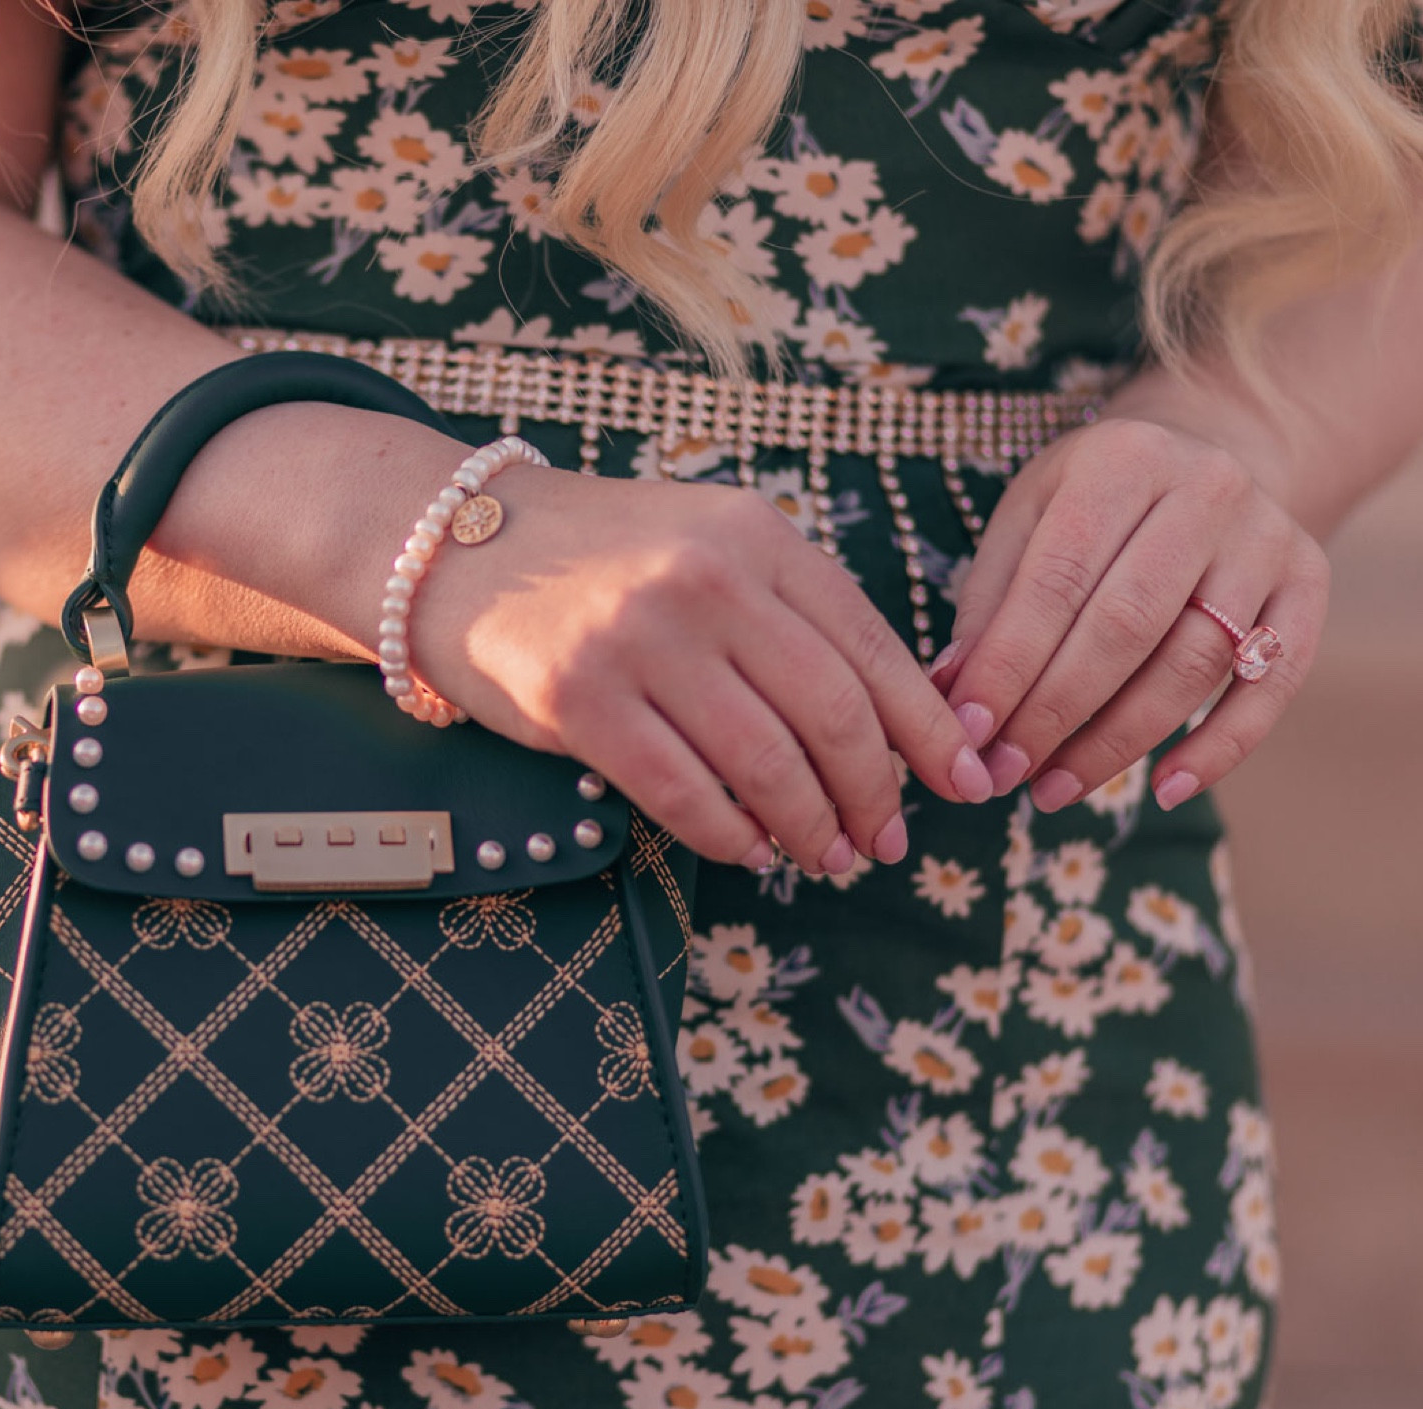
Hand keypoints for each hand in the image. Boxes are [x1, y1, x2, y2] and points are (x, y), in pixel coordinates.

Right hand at [409, 464, 994, 872]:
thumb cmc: (602, 559)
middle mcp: (708, 581)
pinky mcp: (580, 699)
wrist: (458, 544)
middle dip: (876, 795)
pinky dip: (732, 836)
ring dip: (810, 828)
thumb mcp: (712, 547)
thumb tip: (896, 720)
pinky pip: (685, 794)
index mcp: (757, 538)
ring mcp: (641, 640)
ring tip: (825, 856)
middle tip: (886, 841)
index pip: (872, 647)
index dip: (929, 730)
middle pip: (833, 715)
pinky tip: (750, 848)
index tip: (964, 782)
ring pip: (766, 764)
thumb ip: (793, 613)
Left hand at [937, 415, 1329, 812]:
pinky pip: (1274, 684)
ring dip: (1119, 742)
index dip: (1009, 665)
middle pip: (1127, 626)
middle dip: (1056, 712)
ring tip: (1054, 789)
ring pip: (1194, 663)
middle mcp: (1208, 490)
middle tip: (1005, 773)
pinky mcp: (1310, 585)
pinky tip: (1164, 789)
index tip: (967, 732)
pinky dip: (1221, 747)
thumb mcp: (1029, 519)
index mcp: (1122, 461)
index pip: (1057, 581)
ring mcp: (1269, 538)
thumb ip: (991, 603)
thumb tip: (952, 696)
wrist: (1214, 448)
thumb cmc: (1095, 503)